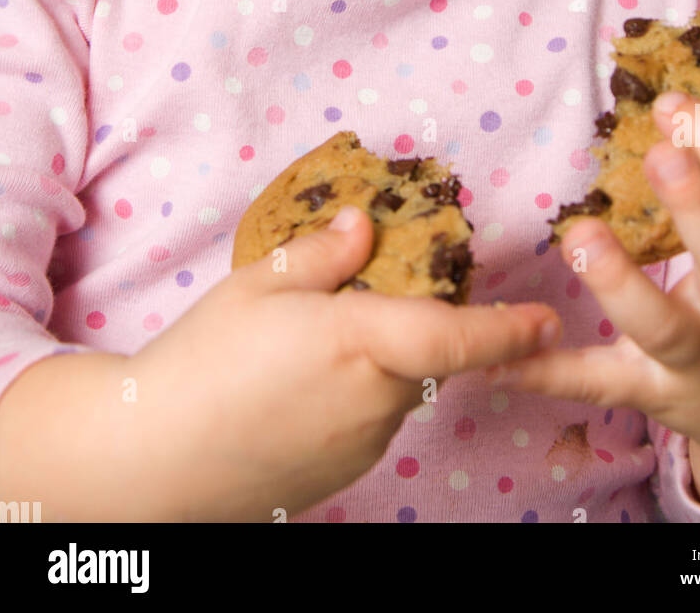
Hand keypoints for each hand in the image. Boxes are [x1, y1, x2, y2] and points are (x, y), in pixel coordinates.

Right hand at [130, 206, 559, 520]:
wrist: (152, 457)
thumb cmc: (202, 359)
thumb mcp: (258, 284)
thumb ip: (322, 254)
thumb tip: (362, 225)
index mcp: (361, 341)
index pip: (456, 338)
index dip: (506, 330)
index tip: (547, 320)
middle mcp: (376, 399)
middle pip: (424, 359)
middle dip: (411, 332)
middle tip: (355, 310)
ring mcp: (362, 444)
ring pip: (396, 392)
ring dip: (378, 368)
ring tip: (302, 355)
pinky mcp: (341, 474)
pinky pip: (369, 424)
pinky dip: (353, 401)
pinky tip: (295, 393)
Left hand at [485, 93, 699, 474]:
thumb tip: (674, 111)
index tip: (673, 104)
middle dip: (697, 207)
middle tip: (659, 154)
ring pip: (663, 327)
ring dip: (619, 283)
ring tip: (579, 236)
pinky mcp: (655, 394)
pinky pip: (598, 383)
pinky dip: (549, 372)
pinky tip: (499, 359)